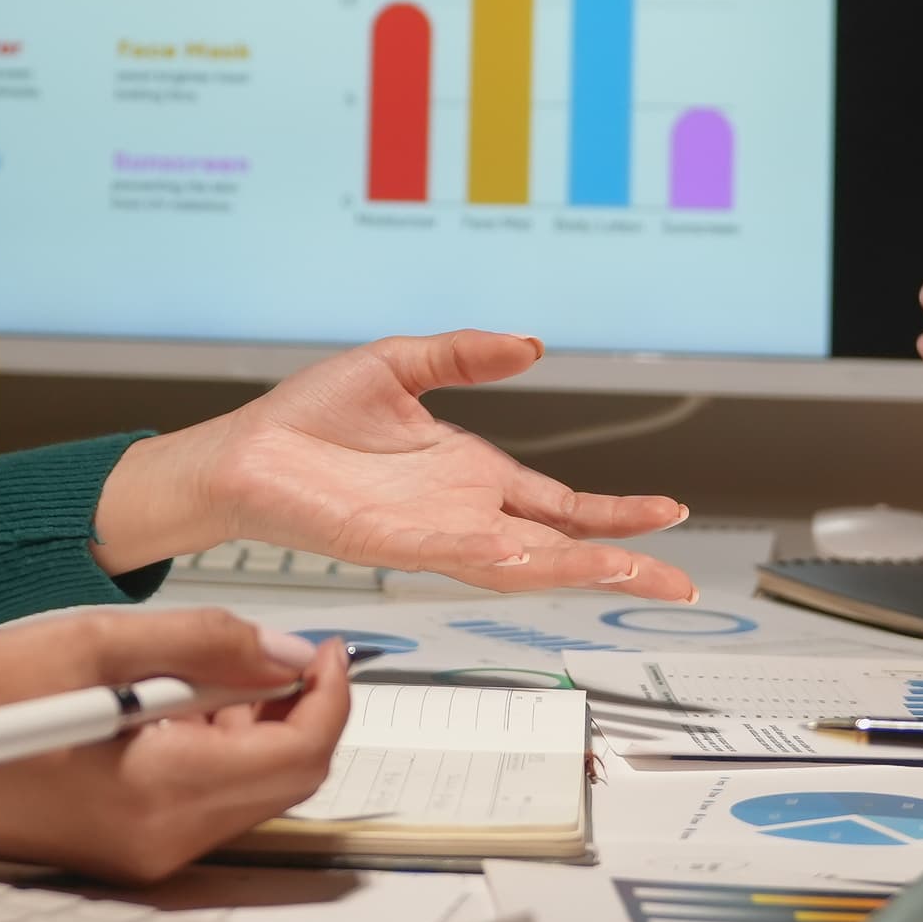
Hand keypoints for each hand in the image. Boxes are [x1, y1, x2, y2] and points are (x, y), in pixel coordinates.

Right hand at [0, 610, 354, 882]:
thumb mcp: (96, 641)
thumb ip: (204, 642)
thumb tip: (286, 649)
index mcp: (164, 789)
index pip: (301, 753)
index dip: (330, 692)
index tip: (328, 646)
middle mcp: (163, 839)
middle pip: (284, 780)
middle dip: (294, 709)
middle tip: (270, 646)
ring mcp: (143, 854)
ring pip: (247, 792)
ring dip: (248, 726)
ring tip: (190, 669)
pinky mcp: (122, 851)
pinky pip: (201, 803)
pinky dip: (208, 750)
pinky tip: (158, 705)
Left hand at [95, 331, 694, 597]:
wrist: (242, 454)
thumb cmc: (306, 421)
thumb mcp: (401, 364)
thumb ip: (465, 354)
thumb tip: (530, 344)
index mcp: (469, 475)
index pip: (559, 504)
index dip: (613, 512)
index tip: (667, 512)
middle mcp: (463, 512)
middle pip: (561, 544)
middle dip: (623, 558)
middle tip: (681, 577)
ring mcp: (438, 533)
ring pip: (531, 560)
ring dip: (587, 568)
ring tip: (645, 574)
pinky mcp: (404, 544)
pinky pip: (474, 557)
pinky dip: (522, 562)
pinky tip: (560, 564)